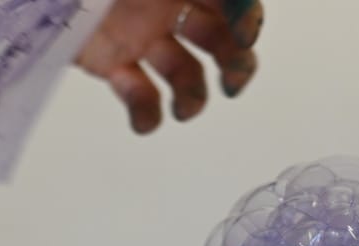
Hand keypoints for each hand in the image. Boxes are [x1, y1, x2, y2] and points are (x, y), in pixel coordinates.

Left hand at [76, 0, 263, 133]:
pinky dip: (146, 114)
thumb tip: (235, 3)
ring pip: (185, 74)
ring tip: (184, 110)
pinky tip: (144, 120)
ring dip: (194, 97)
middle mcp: (168, 4)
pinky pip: (140, 95)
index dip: (248, 17)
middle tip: (231, 79)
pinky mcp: (111, 62)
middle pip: (222, 39)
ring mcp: (141, 34)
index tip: (243, 30)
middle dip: (236, 63)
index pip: (234, 1)